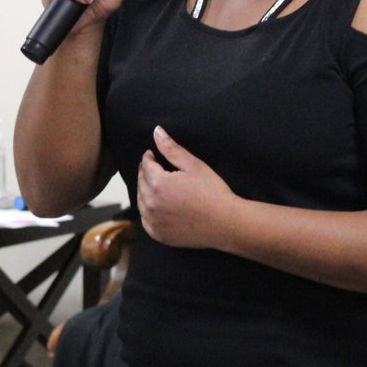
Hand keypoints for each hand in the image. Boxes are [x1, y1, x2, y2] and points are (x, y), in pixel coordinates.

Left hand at [137, 126, 237, 248]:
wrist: (226, 223)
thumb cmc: (213, 192)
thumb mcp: (194, 165)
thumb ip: (171, 149)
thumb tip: (156, 131)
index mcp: (158, 183)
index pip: (146, 166)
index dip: (148, 158)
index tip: (151, 155)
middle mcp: (151, 203)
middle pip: (141, 183)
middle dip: (145, 173)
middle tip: (152, 168)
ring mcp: (153, 221)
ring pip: (141, 202)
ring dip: (144, 191)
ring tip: (155, 185)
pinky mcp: (159, 235)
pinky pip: (146, 220)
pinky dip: (147, 211)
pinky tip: (156, 206)